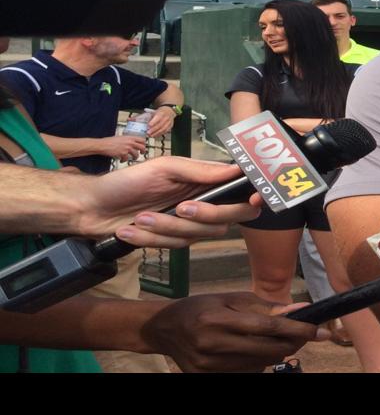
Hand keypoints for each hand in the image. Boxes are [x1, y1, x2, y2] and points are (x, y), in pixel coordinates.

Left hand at [77, 157, 263, 245]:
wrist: (89, 206)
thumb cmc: (124, 182)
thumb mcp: (162, 168)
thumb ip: (199, 171)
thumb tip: (235, 170)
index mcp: (203, 183)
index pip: (241, 192)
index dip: (253, 197)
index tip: (253, 199)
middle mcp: (202, 205)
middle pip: (228, 220)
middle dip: (205, 216)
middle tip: (180, 208)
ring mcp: (187, 227)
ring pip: (197, 237)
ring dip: (165, 228)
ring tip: (140, 218)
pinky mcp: (170, 242)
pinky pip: (173, 247)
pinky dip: (149, 238)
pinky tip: (130, 230)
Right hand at [102, 135, 148, 160]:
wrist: (102, 145)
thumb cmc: (109, 141)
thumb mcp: (120, 138)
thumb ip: (127, 140)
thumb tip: (132, 143)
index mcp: (129, 137)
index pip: (142, 139)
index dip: (143, 143)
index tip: (143, 146)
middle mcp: (130, 142)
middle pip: (142, 147)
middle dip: (143, 151)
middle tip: (141, 153)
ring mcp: (127, 148)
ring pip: (136, 155)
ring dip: (134, 157)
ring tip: (131, 158)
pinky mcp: (123, 153)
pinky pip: (127, 159)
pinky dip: (124, 160)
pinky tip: (121, 160)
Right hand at [138, 294, 327, 371]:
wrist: (164, 329)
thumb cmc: (201, 308)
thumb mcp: (230, 299)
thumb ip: (265, 307)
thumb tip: (301, 310)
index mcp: (216, 319)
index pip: (266, 327)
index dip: (297, 330)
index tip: (319, 331)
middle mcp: (211, 344)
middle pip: (269, 350)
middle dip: (293, 344)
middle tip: (304, 335)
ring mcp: (208, 365)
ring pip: (262, 364)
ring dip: (277, 354)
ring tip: (276, 340)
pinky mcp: (205, 377)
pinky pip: (247, 373)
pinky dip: (258, 363)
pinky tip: (253, 351)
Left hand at [146, 106, 177, 137]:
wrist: (170, 111)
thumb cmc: (160, 112)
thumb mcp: (155, 112)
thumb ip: (151, 117)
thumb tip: (145, 123)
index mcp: (162, 113)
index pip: (158, 118)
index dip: (153, 122)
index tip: (148, 126)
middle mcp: (166, 118)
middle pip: (160, 125)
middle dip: (153, 129)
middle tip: (148, 133)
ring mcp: (169, 123)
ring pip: (163, 129)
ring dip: (156, 133)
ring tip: (151, 135)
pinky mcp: (170, 127)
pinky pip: (165, 131)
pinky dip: (160, 134)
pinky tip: (155, 136)